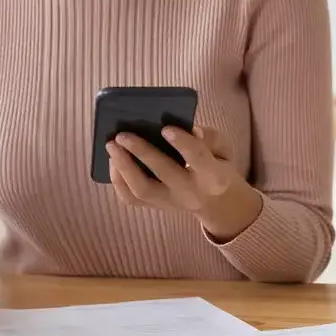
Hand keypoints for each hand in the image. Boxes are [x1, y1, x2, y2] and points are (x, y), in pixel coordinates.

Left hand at [107, 125, 261, 240]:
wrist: (214, 201)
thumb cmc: (215, 164)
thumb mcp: (224, 148)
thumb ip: (210, 137)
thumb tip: (189, 130)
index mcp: (214, 177)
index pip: (198, 158)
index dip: (182, 143)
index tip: (165, 128)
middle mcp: (190, 193)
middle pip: (164, 173)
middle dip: (142, 152)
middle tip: (123, 134)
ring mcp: (170, 203)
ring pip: (142, 190)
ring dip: (123, 166)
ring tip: (111, 145)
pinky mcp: (154, 207)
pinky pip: (131, 198)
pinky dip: (118, 179)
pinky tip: (112, 160)